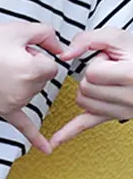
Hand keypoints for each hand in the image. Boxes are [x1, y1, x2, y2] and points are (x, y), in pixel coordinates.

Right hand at [0, 22, 63, 154]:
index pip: (51, 64)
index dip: (35, 54)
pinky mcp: (2, 110)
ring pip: (31, 91)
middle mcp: (25, 90)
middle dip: (29, 67)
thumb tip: (60, 48)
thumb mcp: (18, 28)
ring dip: (22, 81)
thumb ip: (47, 34)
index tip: (16, 50)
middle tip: (2, 58)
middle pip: (42, 79)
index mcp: (33, 70)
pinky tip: (47, 150)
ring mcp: (13, 103)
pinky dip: (35, 137)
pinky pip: (23, 126)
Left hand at [50, 28, 132, 149]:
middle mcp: (129, 97)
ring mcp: (121, 110)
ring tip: (108, 80)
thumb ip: (88, 39)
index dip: (97, 63)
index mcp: (131, 76)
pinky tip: (54, 142)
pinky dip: (68, 133)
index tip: (111, 60)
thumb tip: (64, 54)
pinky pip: (86, 125)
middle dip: (92, 76)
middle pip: (85, 89)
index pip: (92, 73)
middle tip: (110, 69)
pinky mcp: (114, 116)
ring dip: (89, 89)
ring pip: (82, 101)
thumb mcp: (119, 37)